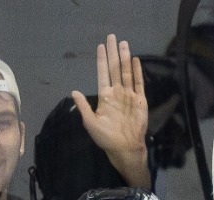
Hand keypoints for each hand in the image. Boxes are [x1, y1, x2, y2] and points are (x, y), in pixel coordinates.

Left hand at [72, 35, 150, 187]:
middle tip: (112, 36)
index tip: (100, 46)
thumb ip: (83, 107)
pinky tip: (135, 60)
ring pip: (126, 72)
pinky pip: (138, 83)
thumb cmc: (106, 138)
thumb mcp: (90, 123)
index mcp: (105, 97)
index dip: (101, 60)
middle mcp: (117, 93)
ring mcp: (129, 95)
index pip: (103, 74)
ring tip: (123, 44)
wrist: (124, 148)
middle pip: (114, 68)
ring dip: (125, 58)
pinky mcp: (139, 100)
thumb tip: (73, 91)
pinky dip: (137, 71)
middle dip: (113, 53)